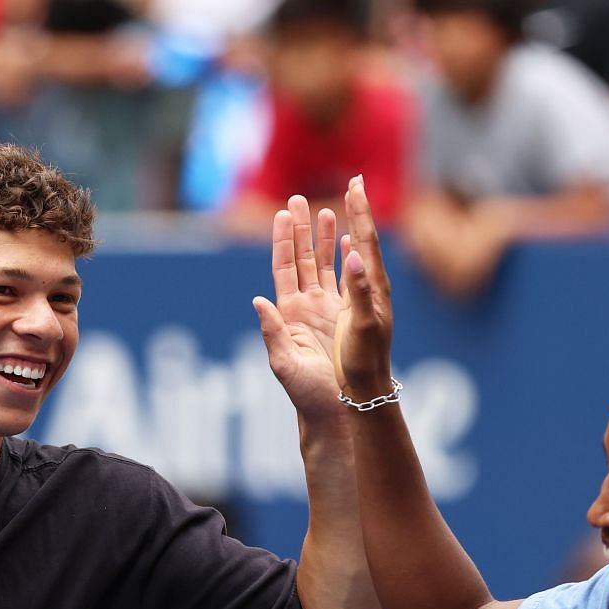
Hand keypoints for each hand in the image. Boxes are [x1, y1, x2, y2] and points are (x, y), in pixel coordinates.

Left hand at [252, 193, 344, 422]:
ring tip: (327, 209)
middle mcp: (304, 307)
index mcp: (287, 314)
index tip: (283, 213)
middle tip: (299, 198)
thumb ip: (271, 333)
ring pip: (324, 265)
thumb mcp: (284, 364)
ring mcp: (325, 309)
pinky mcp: (345, 317)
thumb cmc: (307, 394)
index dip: (282, 240)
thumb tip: (257, 300)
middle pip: (301, 258)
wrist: (335, 410)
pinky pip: (344, 281)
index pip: (283, 268)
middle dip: (300, 228)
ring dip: (325, 238)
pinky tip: (350, 240)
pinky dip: (347, 259)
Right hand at [334, 174, 394, 397]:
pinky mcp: (341, 312)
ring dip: (332, 230)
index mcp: (370, 289)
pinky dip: (340, 252)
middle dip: (343, 213)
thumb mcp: (364, 327)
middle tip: (344, 183)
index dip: (360, 211)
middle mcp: (363, 289)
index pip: (365, 240)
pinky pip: (339, 274)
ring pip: (338, 256)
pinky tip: (343, 243)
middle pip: (351, 241)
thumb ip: (356, 291)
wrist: (363, 392)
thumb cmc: (364, 362)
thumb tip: (352, 255)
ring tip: (327, 206)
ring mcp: (351, 300)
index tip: (356, 184)